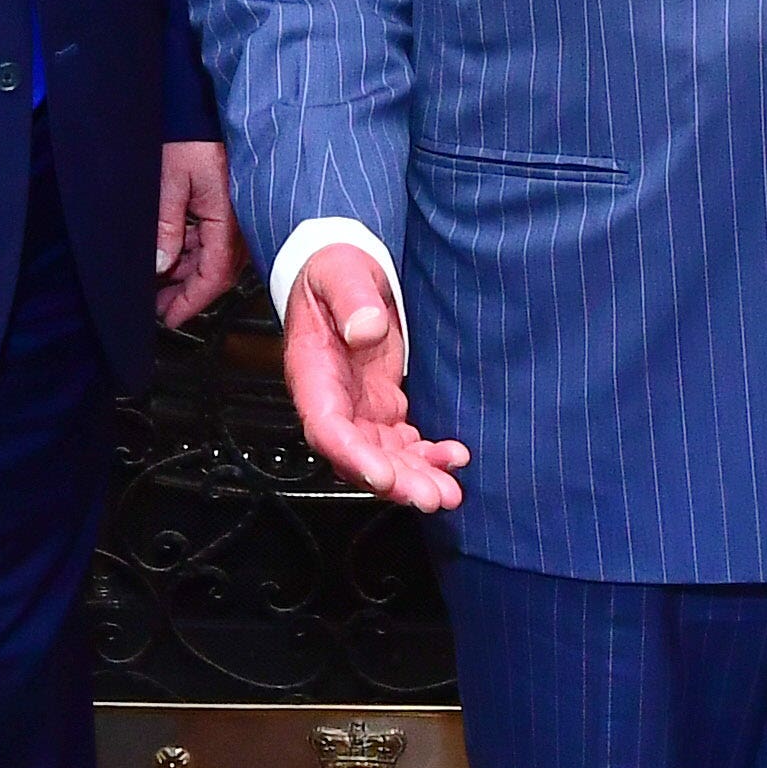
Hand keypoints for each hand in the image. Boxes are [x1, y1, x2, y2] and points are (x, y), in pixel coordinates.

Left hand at [156, 142, 241, 327]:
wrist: (204, 108)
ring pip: (212, 260)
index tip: (170, 319)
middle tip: (156, 306)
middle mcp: (239, 225)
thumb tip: (160, 264)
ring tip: (157, 285)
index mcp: (228, 222)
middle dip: (185, 294)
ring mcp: (236, 218)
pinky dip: (191, 254)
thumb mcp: (171, 182)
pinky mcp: (229, 210)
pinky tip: (171, 257)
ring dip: (186, 274)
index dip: (191, 303)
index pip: (213, 277)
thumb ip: (167, 227)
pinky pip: (213, 242)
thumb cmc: (193, 137)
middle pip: (214, 274)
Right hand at [280, 244, 467, 511]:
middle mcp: (332, 401)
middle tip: (433, 496)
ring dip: (415, 479)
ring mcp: (358, 408)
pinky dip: (427, 458)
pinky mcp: (382, 407)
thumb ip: (352, 298)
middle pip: (358, 457)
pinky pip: (402, 445)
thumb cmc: (333, 272)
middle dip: (396, 482)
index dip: (354, 458)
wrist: (344, 271)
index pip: (327, 429)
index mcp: (312, 374)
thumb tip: (365, 330)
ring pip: (382, 459)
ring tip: (450, 492)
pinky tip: (453, 458)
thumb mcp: (340, 272)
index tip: (384, 476)